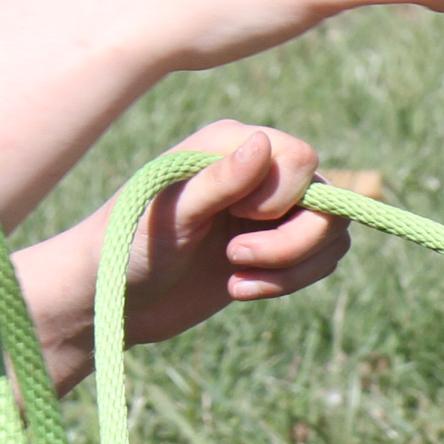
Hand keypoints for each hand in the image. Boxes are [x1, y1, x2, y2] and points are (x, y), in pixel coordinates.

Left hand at [94, 121, 350, 348]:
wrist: (113, 299)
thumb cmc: (127, 246)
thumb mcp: (171, 214)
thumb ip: (218, 180)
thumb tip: (264, 143)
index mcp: (229, 147)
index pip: (301, 158)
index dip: (284, 195)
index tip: (238, 217)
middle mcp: (257, 174)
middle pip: (327, 199)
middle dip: (294, 241)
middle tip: (235, 257)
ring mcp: (270, 214)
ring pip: (330, 233)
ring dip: (293, 267)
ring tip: (237, 280)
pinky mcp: (275, 252)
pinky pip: (320, 261)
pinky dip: (290, 282)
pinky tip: (239, 289)